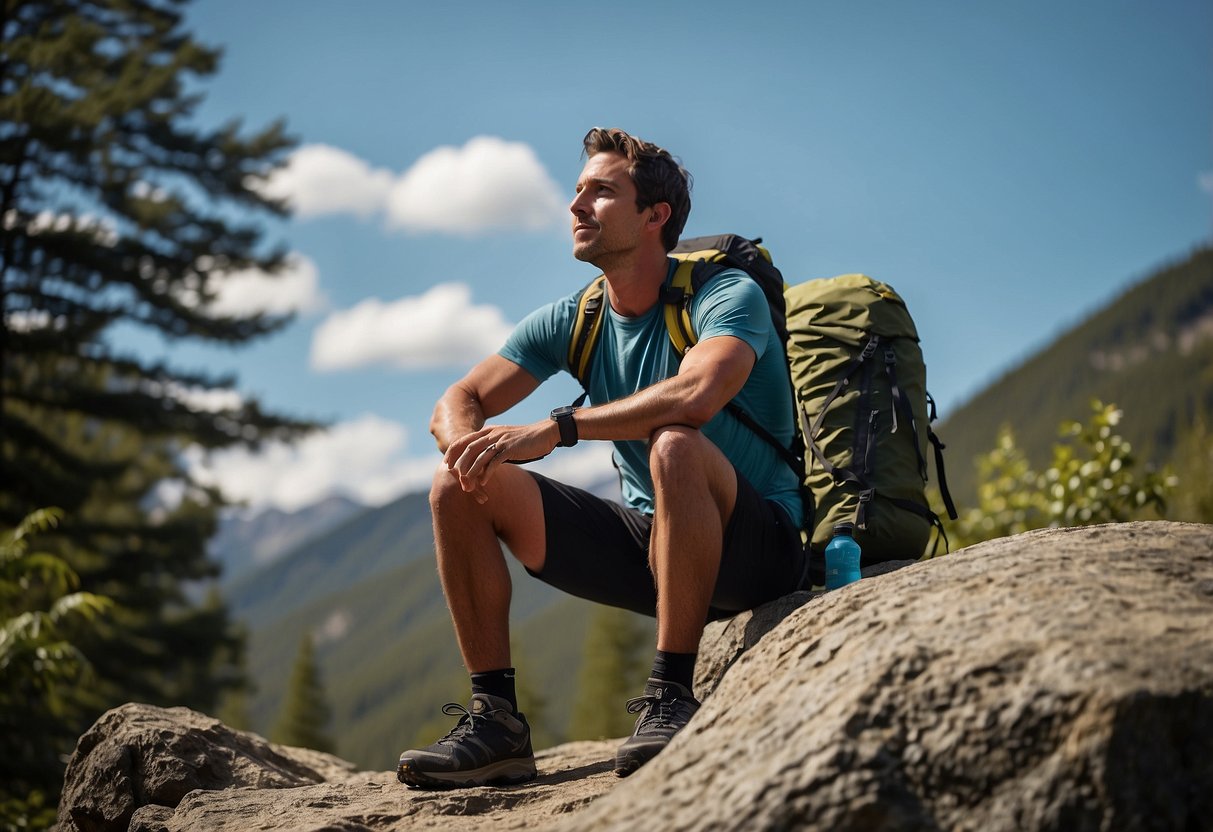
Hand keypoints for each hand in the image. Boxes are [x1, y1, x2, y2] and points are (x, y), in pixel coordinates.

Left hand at [443, 421, 558, 502]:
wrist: (546, 433)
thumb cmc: (526, 440)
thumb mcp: (506, 441)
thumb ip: (494, 448)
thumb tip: (483, 461)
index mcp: (489, 431)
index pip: (465, 440)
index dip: (453, 451)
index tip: (446, 463)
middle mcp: (492, 433)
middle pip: (468, 448)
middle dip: (459, 463)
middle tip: (452, 476)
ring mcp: (501, 440)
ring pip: (479, 456)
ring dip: (471, 471)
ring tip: (466, 483)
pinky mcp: (510, 448)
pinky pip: (494, 462)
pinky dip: (487, 473)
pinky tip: (483, 482)